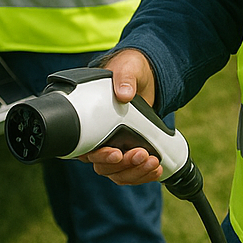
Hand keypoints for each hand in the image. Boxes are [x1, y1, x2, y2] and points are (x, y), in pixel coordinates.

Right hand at [79, 48, 162, 184]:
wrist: (144, 75)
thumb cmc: (128, 70)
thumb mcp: (127, 68)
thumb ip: (124, 78)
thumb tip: (124, 94)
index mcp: (90, 121)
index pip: (86, 149)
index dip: (101, 156)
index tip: (117, 153)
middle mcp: (99, 138)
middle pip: (103, 166)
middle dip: (123, 164)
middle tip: (141, 153)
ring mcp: (114, 146)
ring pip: (118, 173)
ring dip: (135, 172)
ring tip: (152, 161)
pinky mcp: (129, 150)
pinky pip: (131, 172)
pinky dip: (143, 174)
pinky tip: (156, 169)